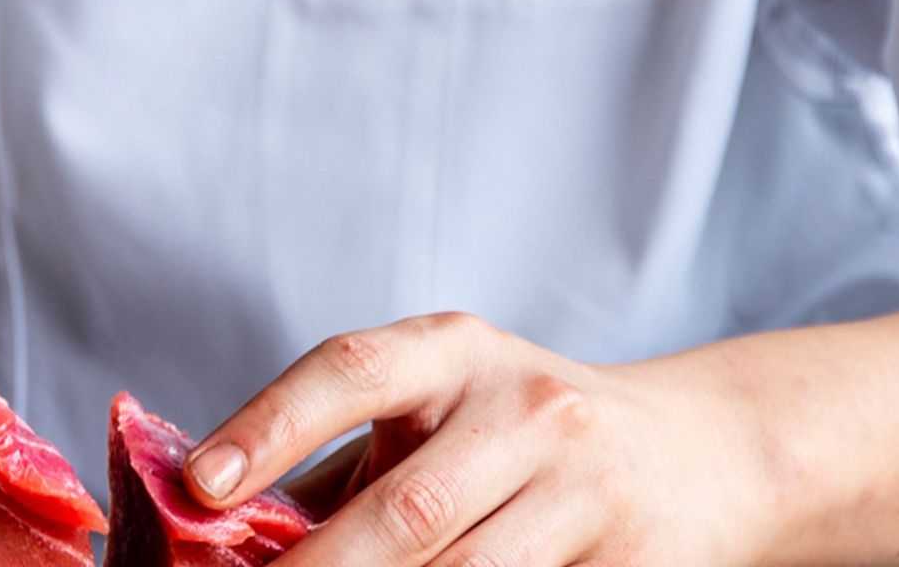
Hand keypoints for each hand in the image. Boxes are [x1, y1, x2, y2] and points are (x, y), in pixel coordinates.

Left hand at [179, 312, 772, 564]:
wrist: (698, 452)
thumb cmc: (514, 434)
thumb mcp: (436, 412)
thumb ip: (339, 462)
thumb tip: (215, 531)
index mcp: (454, 352)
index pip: (351, 371)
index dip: (270, 424)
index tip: (201, 483)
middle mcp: (525, 406)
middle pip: (408, 506)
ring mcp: (586, 487)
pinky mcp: (632, 562)